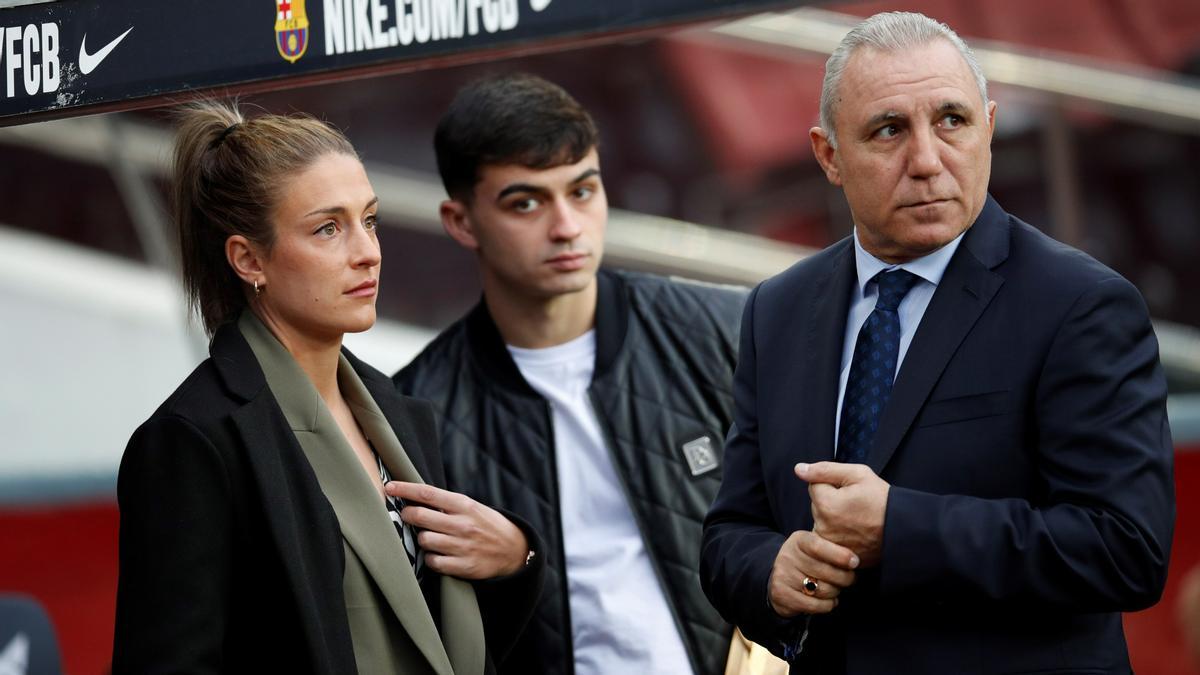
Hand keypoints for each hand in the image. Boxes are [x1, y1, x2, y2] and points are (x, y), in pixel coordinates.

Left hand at [385, 481, 528, 579]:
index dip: (405, 489)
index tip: (389, 487)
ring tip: (430, 538)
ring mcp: (462, 546)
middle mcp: (462, 524)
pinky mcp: (463, 566)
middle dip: (408, 515)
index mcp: (464, 505)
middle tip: (407, 515)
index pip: (427, 493)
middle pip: (420, 516)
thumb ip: (447, 504)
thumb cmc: (486, 525)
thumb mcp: (471, 507)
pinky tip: (438, 554)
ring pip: (424, 540)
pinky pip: (433, 562)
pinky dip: (431, 558)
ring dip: (422, 539)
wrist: (513, 549)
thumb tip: (414, 498)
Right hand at [768, 530, 858, 617]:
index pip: (818, 547)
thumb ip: (832, 548)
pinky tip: (829, 600)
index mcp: (799, 540)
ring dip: (836, 592)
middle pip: (825, 571)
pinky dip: (828, 605)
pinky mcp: (782, 595)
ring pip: (823, 590)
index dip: (839, 555)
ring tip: (836, 588)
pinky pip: (816, 605)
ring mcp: (783, 576)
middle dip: (845, 578)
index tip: (855, 562)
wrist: (779, 580)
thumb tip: (857, 559)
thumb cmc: (807, 562)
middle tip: (851, 579)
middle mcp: (788, 556)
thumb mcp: (815, 548)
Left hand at [796, 462, 889, 567]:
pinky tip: (857, 531)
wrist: (903, 529)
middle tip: (857, 505)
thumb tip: (798, 469)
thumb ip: (824, 470)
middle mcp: (823, 526)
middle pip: (817, 505)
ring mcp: (830, 544)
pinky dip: (839, 533)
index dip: (833, 484)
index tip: (851, 491)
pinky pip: (829, 537)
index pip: (815, 485)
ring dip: (834, 517)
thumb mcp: (858, 474)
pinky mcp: (836, 555)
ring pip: (822, 521)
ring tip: (858, 519)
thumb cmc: (882, 499)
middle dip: (831, 501)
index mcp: (826, 504)